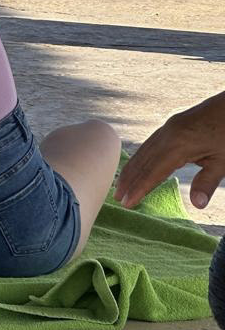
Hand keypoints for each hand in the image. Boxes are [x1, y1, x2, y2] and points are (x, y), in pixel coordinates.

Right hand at [115, 91, 224, 209]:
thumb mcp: (223, 161)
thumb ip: (207, 182)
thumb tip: (197, 205)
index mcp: (178, 145)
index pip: (153, 172)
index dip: (139, 188)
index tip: (127, 203)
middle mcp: (167, 135)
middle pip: (142, 161)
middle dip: (129, 180)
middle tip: (116, 197)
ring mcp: (168, 127)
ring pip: (143, 151)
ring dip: (131, 168)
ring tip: (121, 184)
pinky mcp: (171, 125)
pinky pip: (150, 143)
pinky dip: (140, 157)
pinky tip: (137, 164)